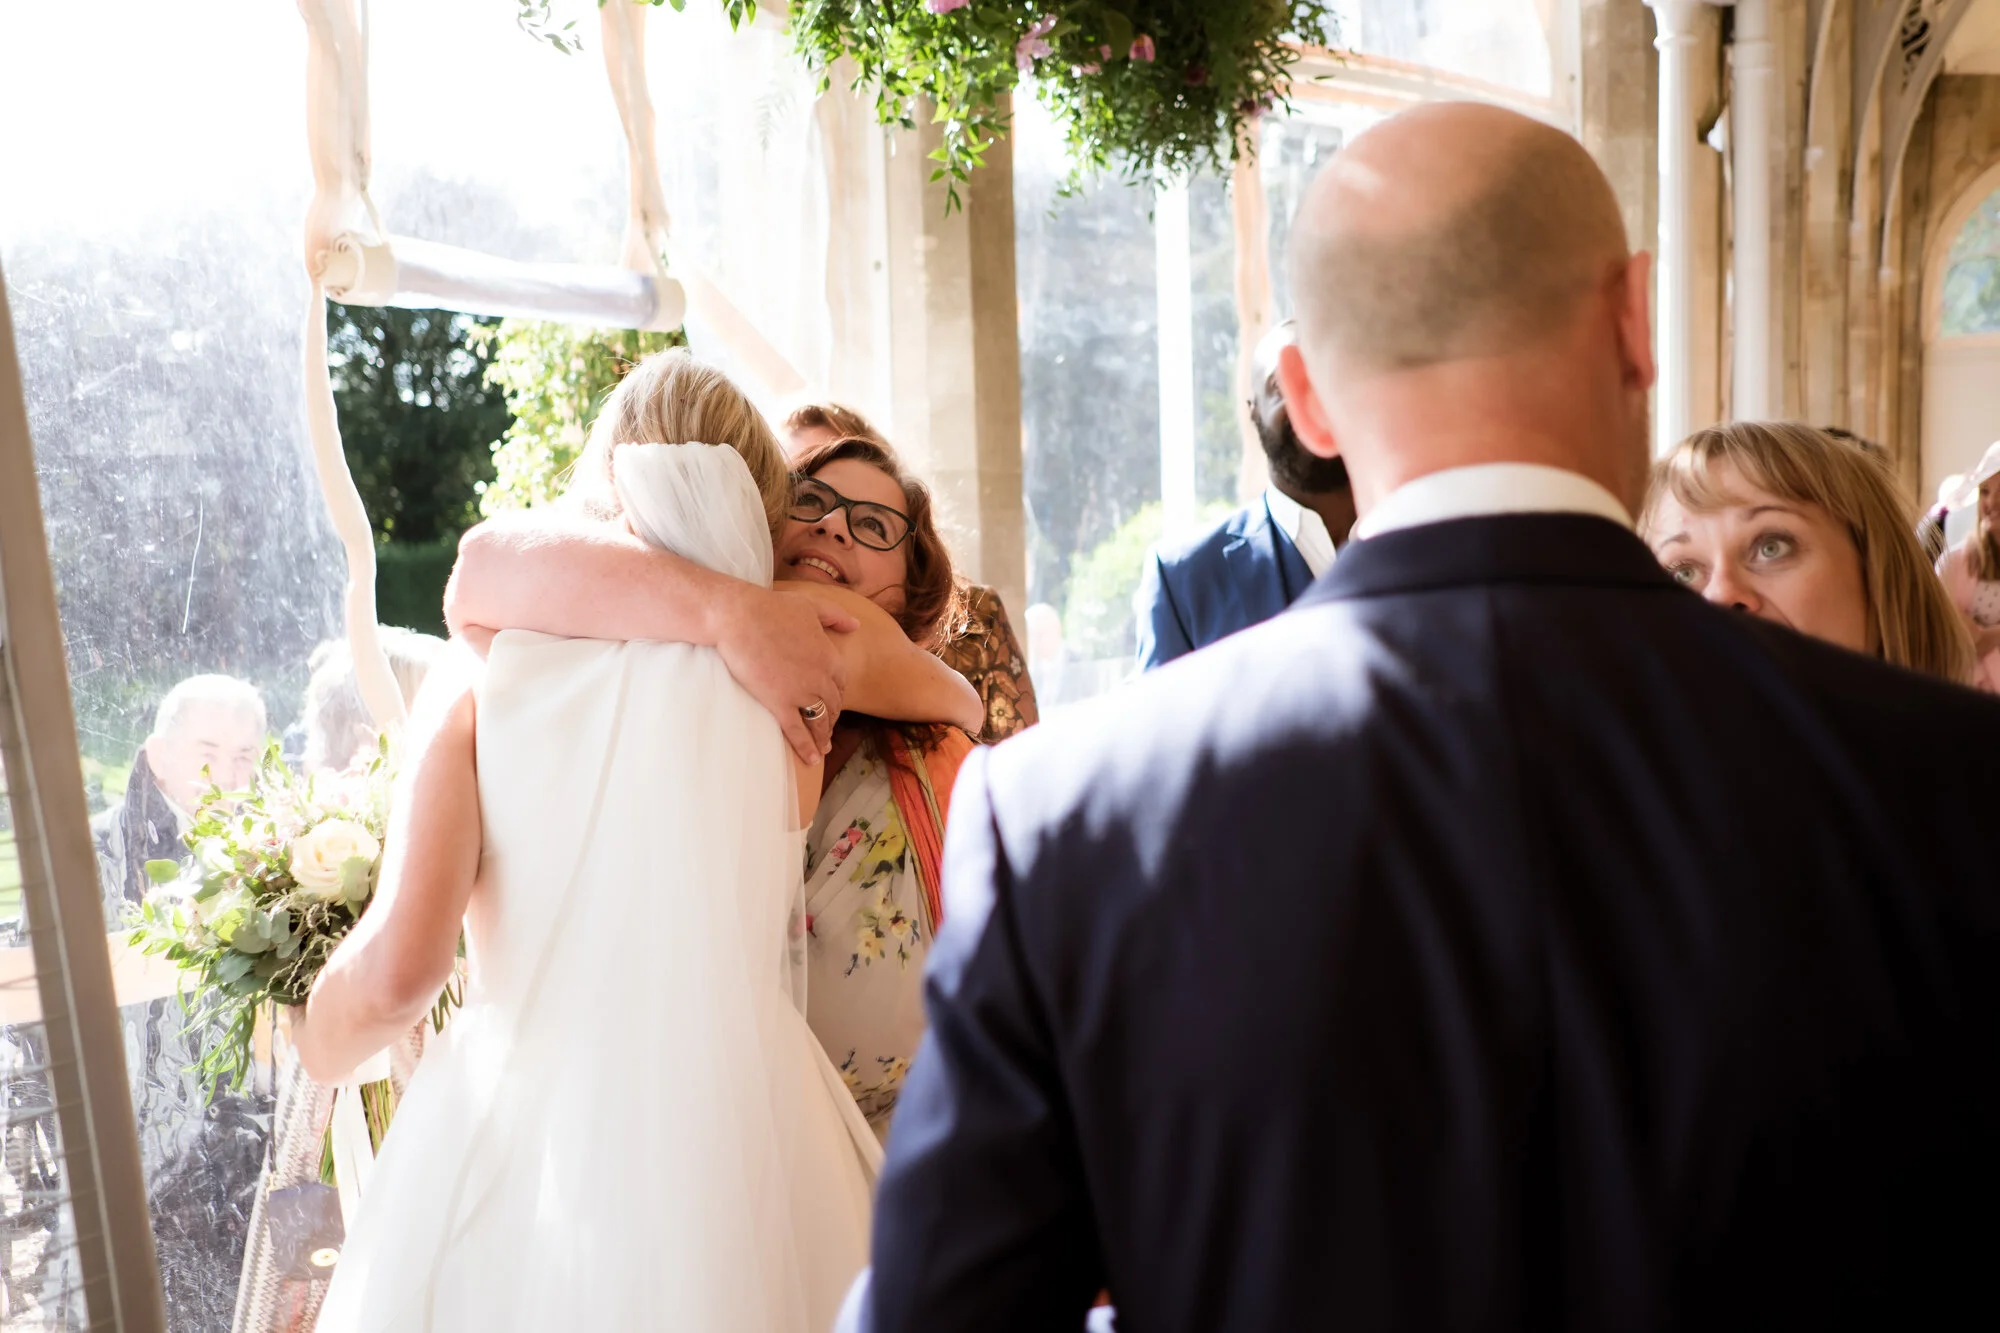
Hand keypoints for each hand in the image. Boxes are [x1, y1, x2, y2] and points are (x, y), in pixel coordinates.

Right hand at [712, 584, 858, 762]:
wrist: (738, 617)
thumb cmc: (771, 608)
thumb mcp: (811, 606)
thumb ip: (836, 616)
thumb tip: (856, 625)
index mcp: (829, 656)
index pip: (841, 684)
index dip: (838, 697)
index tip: (833, 704)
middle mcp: (820, 677)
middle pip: (833, 706)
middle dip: (832, 720)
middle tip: (827, 730)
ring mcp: (800, 692)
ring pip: (819, 722)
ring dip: (823, 738)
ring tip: (823, 749)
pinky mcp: (779, 703)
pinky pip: (797, 732)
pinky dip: (806, 748)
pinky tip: (811, 759)